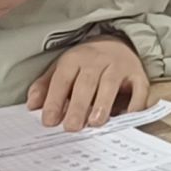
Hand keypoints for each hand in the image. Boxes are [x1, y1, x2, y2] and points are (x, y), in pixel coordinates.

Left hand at [26, 36, 149, 130]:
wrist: (117, 43)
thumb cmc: (85, 64)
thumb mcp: (62, 69)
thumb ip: (46, 86)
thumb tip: (32, 105)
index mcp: (75, 58)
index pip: (62, 79)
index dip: (54, 100)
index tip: (48, 121)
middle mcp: (97, 59)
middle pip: (86, 83)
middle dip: (78, 106)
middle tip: (71, 127)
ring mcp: (119, 65)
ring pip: (110, 84)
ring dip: (103, 104)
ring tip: (95, 122)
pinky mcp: (138, 73)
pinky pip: (139, 88)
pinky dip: (135, 102)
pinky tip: (126, 116)